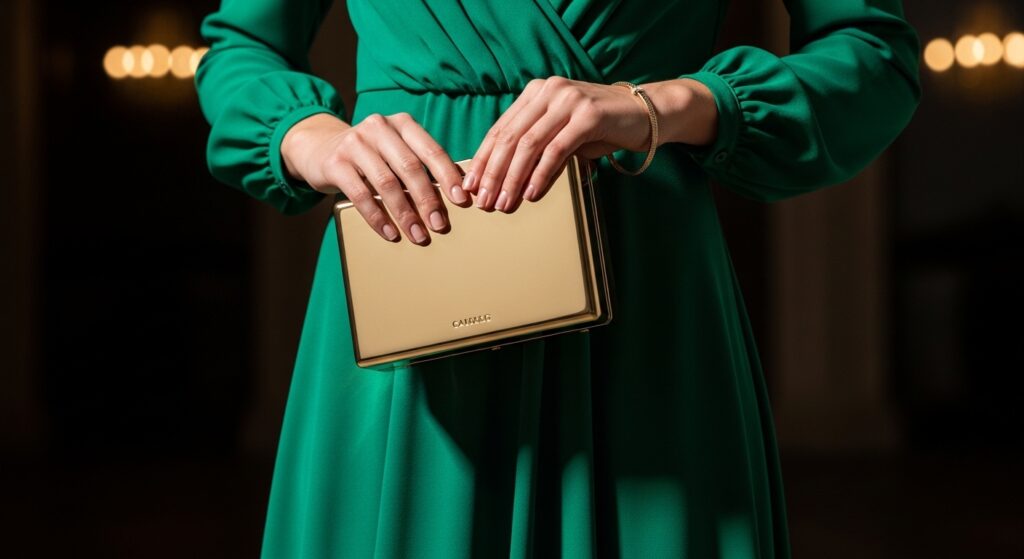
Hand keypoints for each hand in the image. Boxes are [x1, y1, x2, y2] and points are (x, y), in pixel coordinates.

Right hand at [281, 112, 469, 244]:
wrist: (318, 148)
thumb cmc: (369, 156)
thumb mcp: (394, 150)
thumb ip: (418, 164)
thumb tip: (455, 195)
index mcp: (401, 123)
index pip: (431, 150)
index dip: (448, 176)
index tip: (462, 200)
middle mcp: (379, 127)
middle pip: (410, 167)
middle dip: (428, 200)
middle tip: (440, 225)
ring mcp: (355, 143)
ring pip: (387, 183)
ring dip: (405, 213)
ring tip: (418, 235)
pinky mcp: (336, 163)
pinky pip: (360, 195)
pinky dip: (377, 217)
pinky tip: (390, 233)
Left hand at [462, 77, 718, 211]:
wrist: (646, 114)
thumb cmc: (601, 128)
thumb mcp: (562, 136)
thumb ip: (534, 151)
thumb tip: (501, 183)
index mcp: (536, 92)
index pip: (500, 129)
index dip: (484, 160)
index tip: (472, 188)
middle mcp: (549, 91)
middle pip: (510, 138)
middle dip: (494, 174)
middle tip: (485, 203)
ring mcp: (569, 100)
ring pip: (529, 145)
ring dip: (513, 179)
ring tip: (505, 204)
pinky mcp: (589, 115)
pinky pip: (556, 150)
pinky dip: (541, 175)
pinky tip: (532, 195)